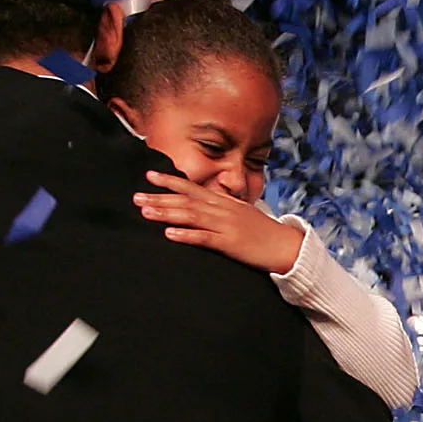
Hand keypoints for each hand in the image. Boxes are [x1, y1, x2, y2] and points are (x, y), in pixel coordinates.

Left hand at [135, 171, 306, 271]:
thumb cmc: (262, 231)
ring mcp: (225, 225)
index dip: (170, 181)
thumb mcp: (241, 212)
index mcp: (223, 201)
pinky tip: (169, 234)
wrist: (286, 245)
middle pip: (185, 201)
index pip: (191, 187)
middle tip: (136, 197)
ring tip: (146, 212)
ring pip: (191, 216)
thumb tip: (204, 201)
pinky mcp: (229, 243)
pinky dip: (186, 235)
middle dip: (159, 198)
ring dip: (167, 213)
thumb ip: (222, 205)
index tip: (149, 176)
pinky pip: (204, 238)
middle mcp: (221, 209)